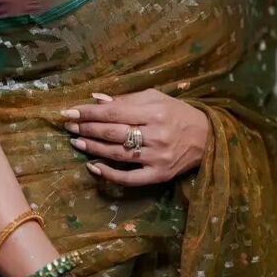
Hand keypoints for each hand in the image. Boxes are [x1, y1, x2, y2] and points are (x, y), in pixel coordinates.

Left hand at [60, 88, 209, 185]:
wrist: (207, 139)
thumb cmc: (178, 114)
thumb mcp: (156, 98)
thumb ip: (126, 99)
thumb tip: (96, 99)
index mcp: (154, 112)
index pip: (114, 112)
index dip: (89, 112)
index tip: (69, 112)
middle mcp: (155, 135)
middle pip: (113, 133)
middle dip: (87, 129)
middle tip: (69, 126)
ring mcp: (156, 158)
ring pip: (117, 154)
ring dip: (92, 148)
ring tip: (76, 141)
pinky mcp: (159, 175)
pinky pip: (129, 178)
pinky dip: (109, 174)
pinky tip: (93, 166)